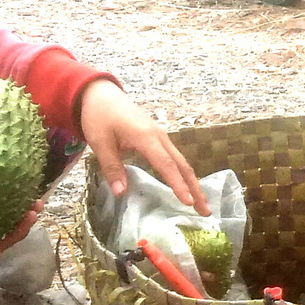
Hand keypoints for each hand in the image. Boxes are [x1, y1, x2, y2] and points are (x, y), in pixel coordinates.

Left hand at [75, 80, 207, 214]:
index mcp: (146, 137)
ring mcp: (161, 136)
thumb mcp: (99, 142)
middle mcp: (159, 136)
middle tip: (206, 211)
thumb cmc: (99, 116)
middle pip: (182, 165)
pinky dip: (183, 174)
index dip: (178, 185)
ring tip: (201, 204)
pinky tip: (187, 186)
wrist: (100, 94)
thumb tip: (122, 193)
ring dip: (193, 183)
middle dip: (195, 188)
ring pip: (182, 162)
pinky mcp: (158, 137)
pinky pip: (175, 158)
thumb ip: (112, 167)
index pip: (166, 165)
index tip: (189, 203)